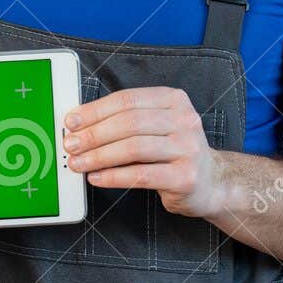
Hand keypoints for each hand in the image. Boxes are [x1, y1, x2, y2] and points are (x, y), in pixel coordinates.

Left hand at [63, 87, 225, 217]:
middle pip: (129, 123)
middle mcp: (184, 120)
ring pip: (133, 148)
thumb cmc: (175, 152)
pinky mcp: (186, 176)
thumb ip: (126, 121)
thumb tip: (80, 124)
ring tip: (78, 163)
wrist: (212, 183)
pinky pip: (141, 175)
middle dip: (94, 134)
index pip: (127, 100)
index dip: (95, 110)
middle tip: (70, 145)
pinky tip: (97, 177)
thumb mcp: (157, 126)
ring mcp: (188, 148)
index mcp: (174, 100)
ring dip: (99, 156)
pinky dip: (114, 176)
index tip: (72, 122)